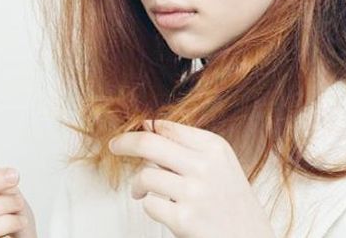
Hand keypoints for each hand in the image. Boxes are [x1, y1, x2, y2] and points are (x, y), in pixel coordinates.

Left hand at [108, 119, 274, 237]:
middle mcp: (205, 165)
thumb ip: (189, 146)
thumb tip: (148, 128)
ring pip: (145, 175)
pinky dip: (150, 206)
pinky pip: (149, 204)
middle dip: (125, 143)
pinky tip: (164, 210)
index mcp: (214, 147)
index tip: (128, 135)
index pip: (166, 127)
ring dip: (138, 185)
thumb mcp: (220, 163)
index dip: (141, 130)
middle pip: (149, 144)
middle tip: (114, 146)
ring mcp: (195, 192)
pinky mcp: (184, 218)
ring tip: (142, 192)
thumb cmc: (231, 202)